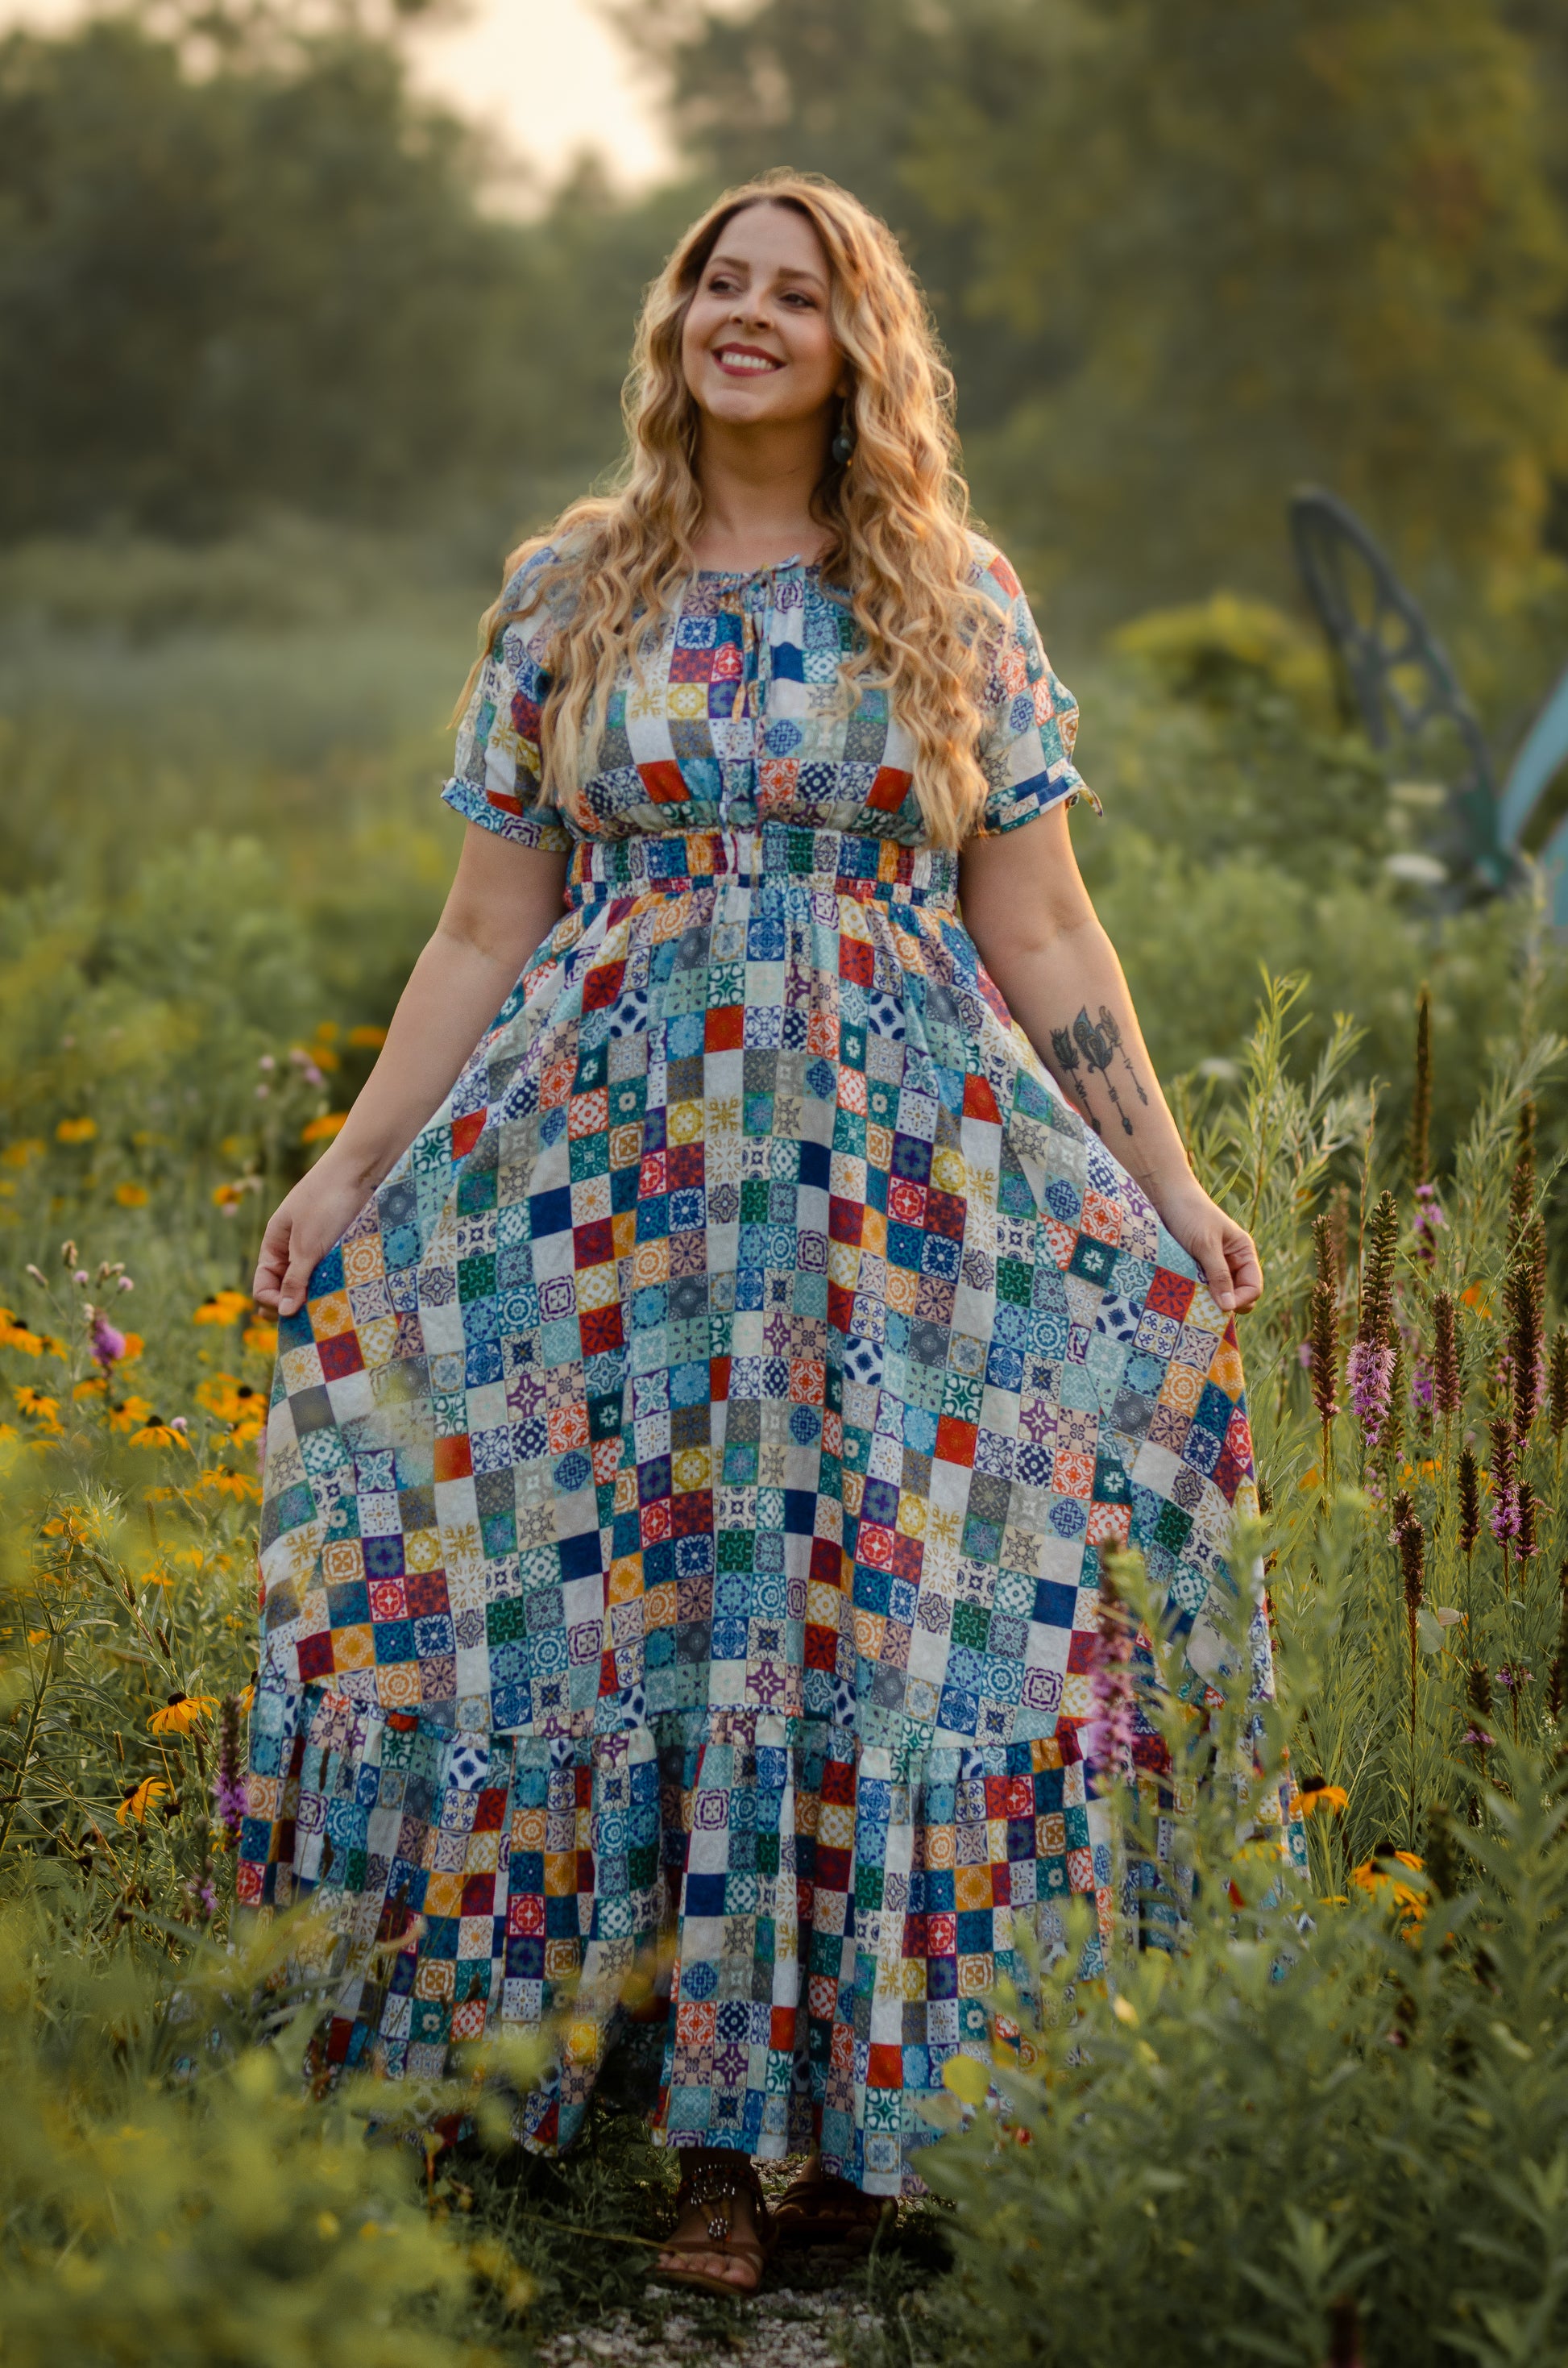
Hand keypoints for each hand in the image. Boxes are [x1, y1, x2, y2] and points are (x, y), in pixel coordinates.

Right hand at [253, 1155, 376, 1317]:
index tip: (292, 1312)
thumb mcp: (306, 1244)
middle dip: (294, 1306)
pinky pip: (333, 1277)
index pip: (263, 1286)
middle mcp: (293, 1250)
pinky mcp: (341, 1249)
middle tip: (312, 1317)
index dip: (272, 1303)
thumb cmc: (327, 1202)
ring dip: (318, 1300)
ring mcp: (318, 1250)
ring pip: (312, 1286)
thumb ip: (294, 1279)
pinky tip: (345, 1297)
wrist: (361, 1169)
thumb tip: (283, 1312)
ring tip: (331, 1310)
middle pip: (286, 1290)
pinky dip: (335, 1289)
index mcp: (274, 1245)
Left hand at [1152, 1177, 1262, 1315]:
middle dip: (1224, 1304)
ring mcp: (1212, 1267)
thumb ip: (1219, 1275)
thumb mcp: (1206, 1245)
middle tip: (1204, 1308)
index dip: (1241, 1300)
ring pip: (1217, 1295)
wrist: (1164, 1196)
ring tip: (1191, 1302)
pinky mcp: (1194, 1269)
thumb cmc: (1190, 1214)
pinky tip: (1183, 1296)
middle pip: (1237, 1295)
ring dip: (1206, 1301)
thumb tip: (1228, 1307)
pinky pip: (1200, 1289)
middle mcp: (1231, 1262)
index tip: (1221, 1307)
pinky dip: (1194, 1295)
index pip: (1253, 1287)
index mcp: (1243, 1253)